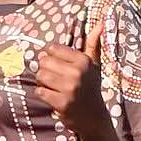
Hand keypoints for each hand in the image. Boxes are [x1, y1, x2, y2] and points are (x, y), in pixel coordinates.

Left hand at [35, 23, 110, 140]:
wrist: (93, 117)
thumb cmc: (90, 87)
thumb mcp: (93, 65)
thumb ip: (93, 44)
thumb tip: (101, 23)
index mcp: (83, 60)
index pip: (52, 48)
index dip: (49, 55)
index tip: (55, 64)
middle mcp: (77, 72)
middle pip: (44, 62)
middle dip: (45, 69)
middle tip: (54, 77)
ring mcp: (70, 88)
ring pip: (40, 76)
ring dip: (42, 82)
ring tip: (52, 86)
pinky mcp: (61, 102)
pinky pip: (40, 91)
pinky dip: (42, 93)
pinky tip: (51, 96)